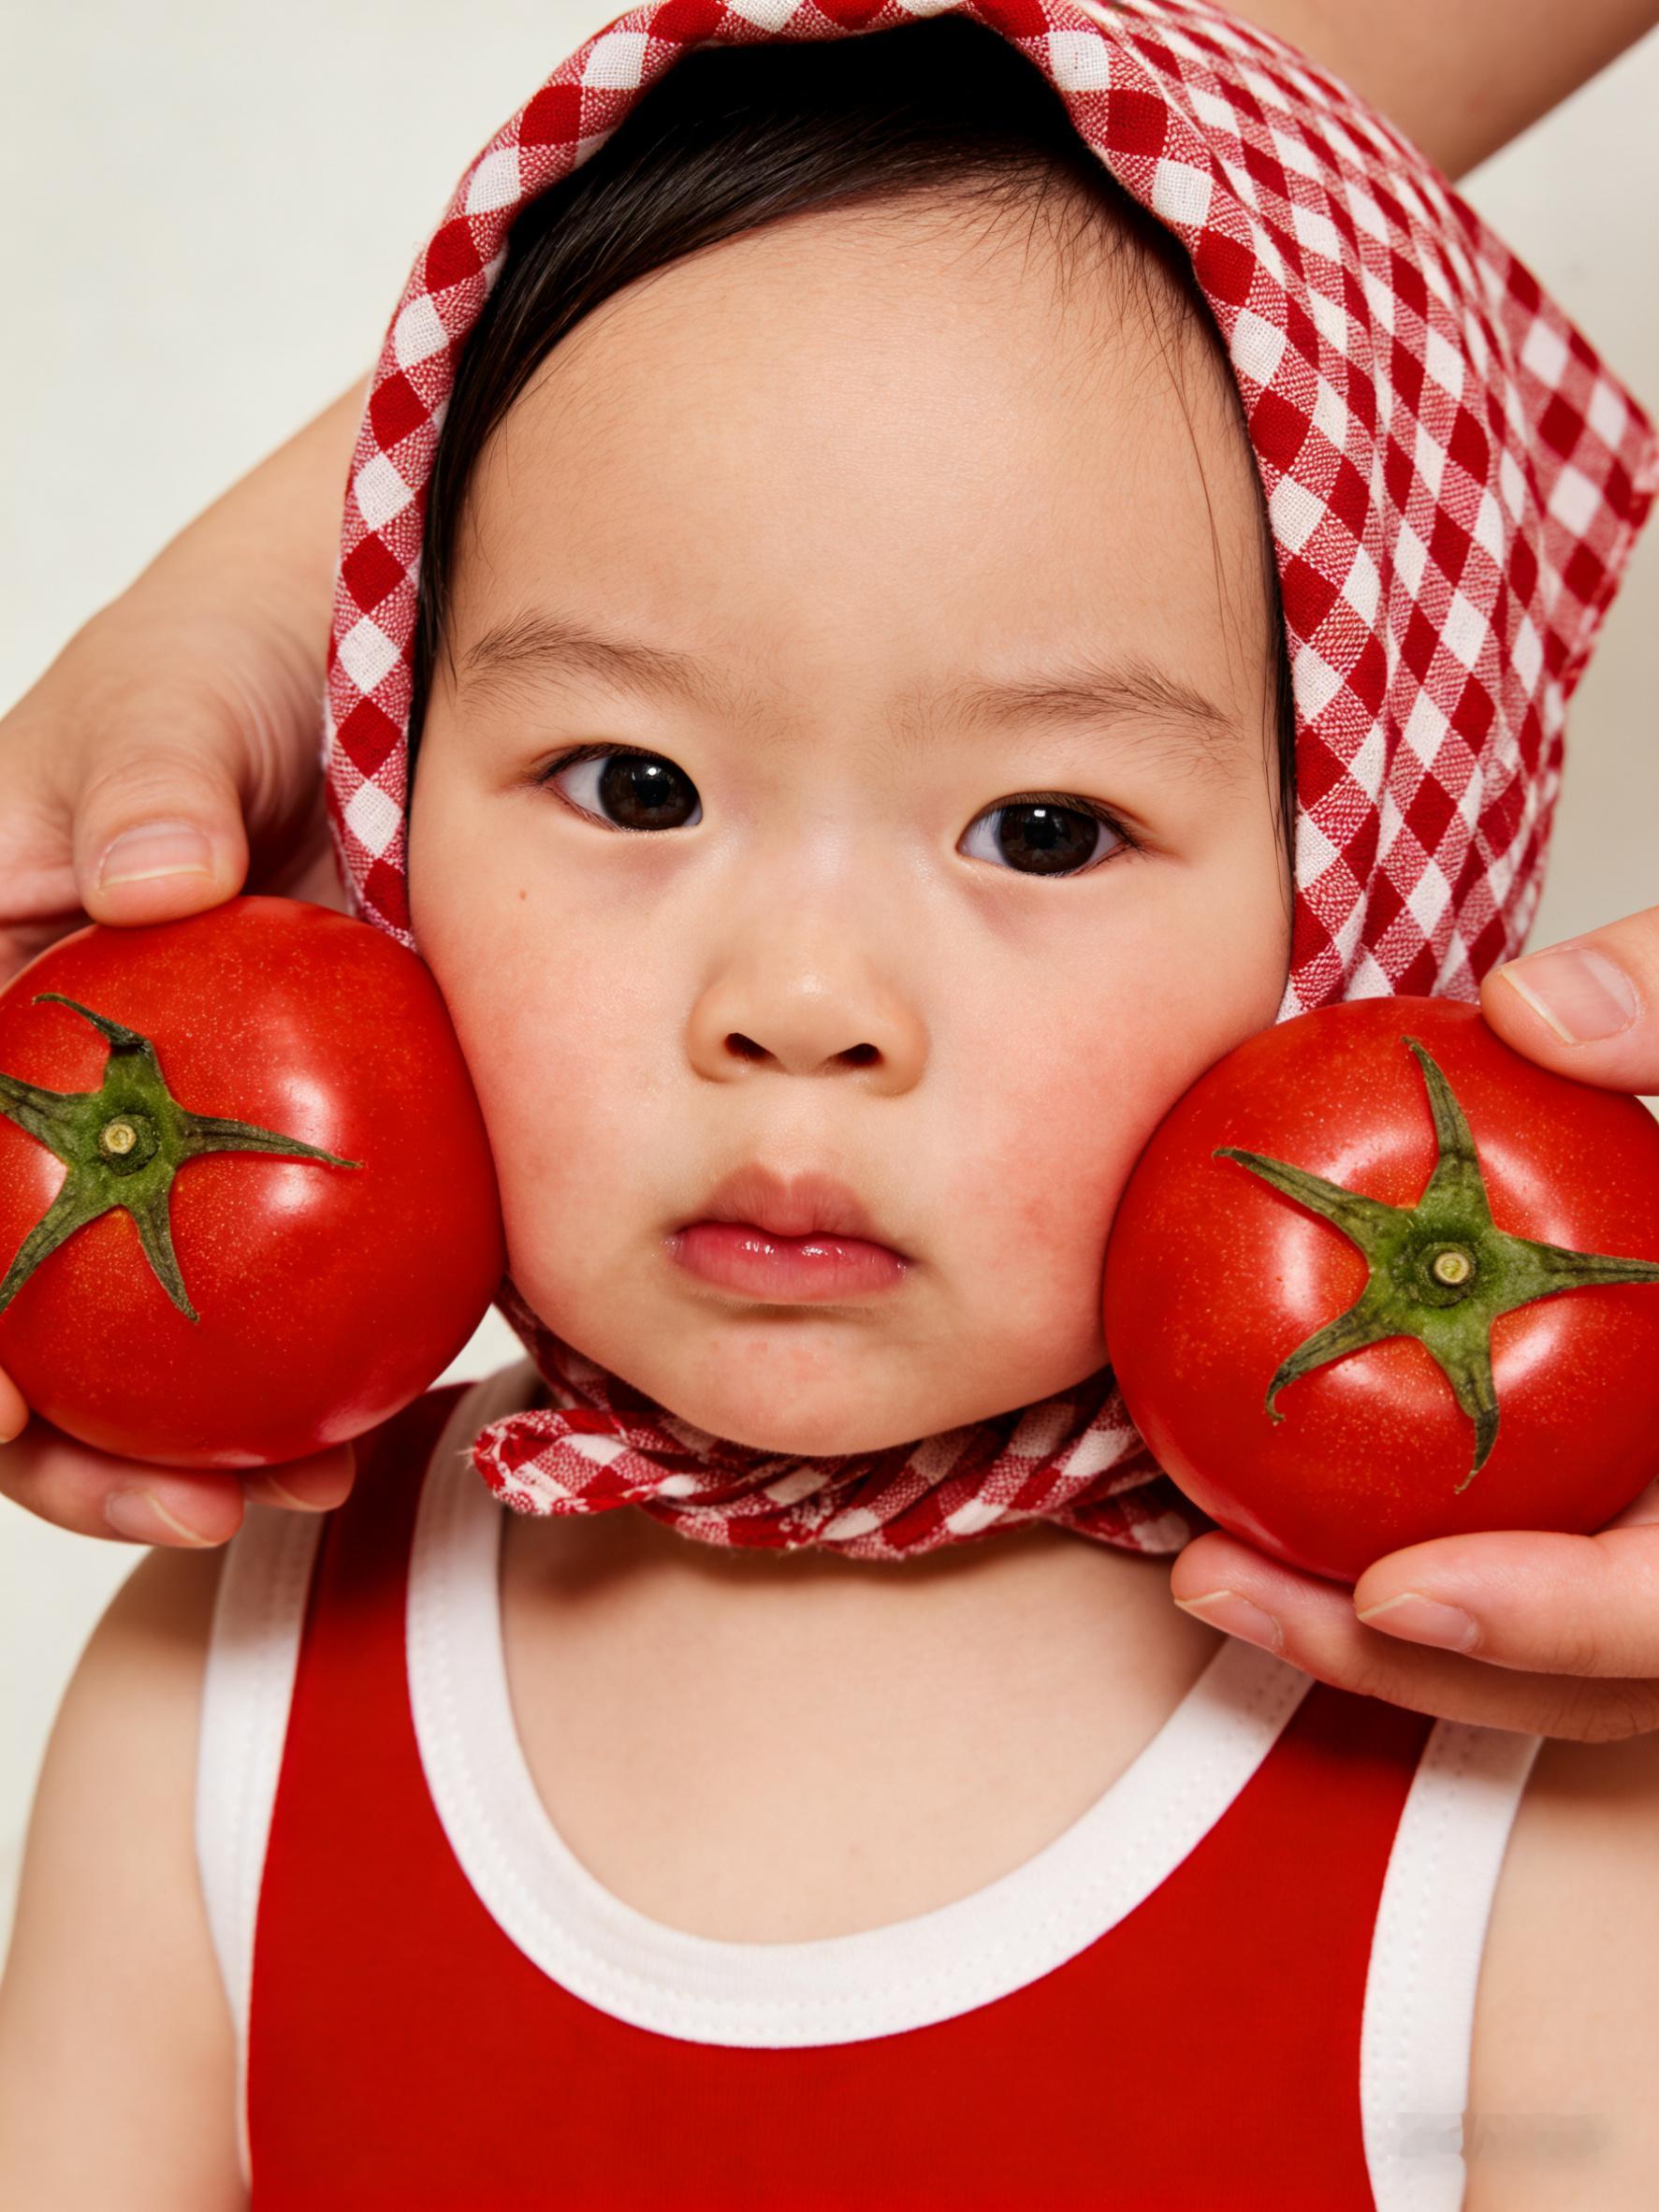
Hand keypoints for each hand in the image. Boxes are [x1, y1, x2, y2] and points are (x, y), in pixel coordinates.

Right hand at [0, 553, 354, 1544]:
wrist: (384, 667)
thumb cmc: (247, 654)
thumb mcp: (183, 681)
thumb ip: (147, 761)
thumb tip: (139, 878)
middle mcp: (57, 1101)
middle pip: (11, 1298)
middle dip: (46, 1432)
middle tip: (146, 1497)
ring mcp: (176, 1151)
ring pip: (134, 1337)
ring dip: (168, 1451)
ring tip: (264, 1499)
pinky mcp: (301, 1175)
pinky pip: (281, 1307)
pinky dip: (298, 1387)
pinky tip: (355, 1443)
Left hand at [1170, 910, 1658, 1740]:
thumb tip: (1528, 1008)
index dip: (1561, 1620)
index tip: (1395, 1590)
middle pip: (1606, 1675)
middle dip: (1409, 1664)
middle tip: (1225, 1585)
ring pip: (1563, 1661)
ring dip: (1383, 1646)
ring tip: (1213, 1570)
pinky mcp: (1635, 1514)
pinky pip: (1536, 1576)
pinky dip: (1420, 1573)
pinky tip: (1277, 1518)